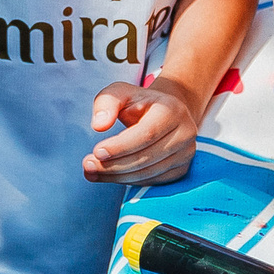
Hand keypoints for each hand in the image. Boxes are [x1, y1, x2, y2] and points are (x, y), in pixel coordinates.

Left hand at [85, 81, 201, 186]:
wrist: (165, 112)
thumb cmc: (139, 102)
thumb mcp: (120, 92)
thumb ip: (106, 103)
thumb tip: (98, 125)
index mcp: (172, 110)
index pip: (146, 134)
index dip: (121, 146)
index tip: (97, 151)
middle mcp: (184, 132)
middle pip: (146, 157)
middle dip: (114, 165)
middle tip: (88, 166)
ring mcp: (186, 153)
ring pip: (148, 173)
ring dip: (117, 176)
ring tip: (92, 172)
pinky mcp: (181, 169)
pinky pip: (152, 181)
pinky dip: (129, 182)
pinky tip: (110, 176)